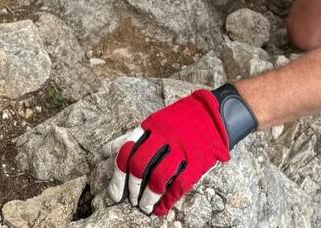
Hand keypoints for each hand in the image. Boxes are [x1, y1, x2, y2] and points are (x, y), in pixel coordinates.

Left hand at [107, 90, 230, 216]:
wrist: (216, 113)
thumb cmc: (181, 120)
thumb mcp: (155, 122)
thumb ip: (131, 137)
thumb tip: (105, 152)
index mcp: (151, 127)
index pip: (126, 152)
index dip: (117, 176)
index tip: (115, 194)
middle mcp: (164, 137)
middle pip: (139, 166)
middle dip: (133, 188)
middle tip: (132, 201)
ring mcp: (182, 149)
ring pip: (158, 178)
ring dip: (149, 197)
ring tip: (146, 207)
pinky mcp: (197, 161)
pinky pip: (179, 185)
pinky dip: (168, 200)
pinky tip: (162, 208)